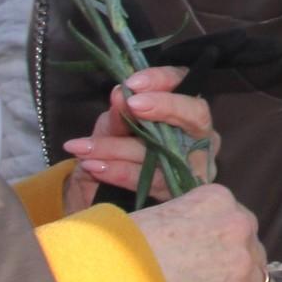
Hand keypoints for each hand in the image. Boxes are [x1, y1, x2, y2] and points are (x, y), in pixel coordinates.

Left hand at [62, 66, 213, 212]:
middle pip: (196, 115)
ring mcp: (194, 166)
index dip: (162, 79)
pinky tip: (95, 167)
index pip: (183, 83)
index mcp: (180, 110)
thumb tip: (121, 94)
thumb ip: (118, 116)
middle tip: (132, 105)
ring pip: (165, 150)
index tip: (132, 83)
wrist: (97, 201)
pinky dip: (122, 172)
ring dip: (121, 147)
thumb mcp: (109, 131)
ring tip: (84, 148)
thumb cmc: (111, 156)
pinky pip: (153, 180)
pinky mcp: (182, 193)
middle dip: (165, 107)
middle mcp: (197, 136)